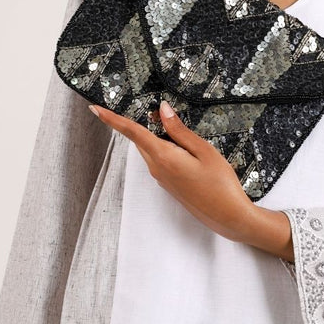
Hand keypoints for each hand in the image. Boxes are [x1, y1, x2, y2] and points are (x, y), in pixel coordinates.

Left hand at [88, 99, 256, 244]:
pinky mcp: (169, 185)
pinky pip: (159, 160)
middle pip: (140, 139)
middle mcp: (157, 169)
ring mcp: (162, 179)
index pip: (132, 132)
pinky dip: (163, 147)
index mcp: (163, 157)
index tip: (95, 109)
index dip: (112, 119)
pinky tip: (182, 145)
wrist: (228, 216)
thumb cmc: (220, 184)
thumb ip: (180, 130)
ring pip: (150, 149)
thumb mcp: (203, 150)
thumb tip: (162, 110)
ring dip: (155, 135)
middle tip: (155, 107)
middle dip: (141, 123)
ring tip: (173, 125)